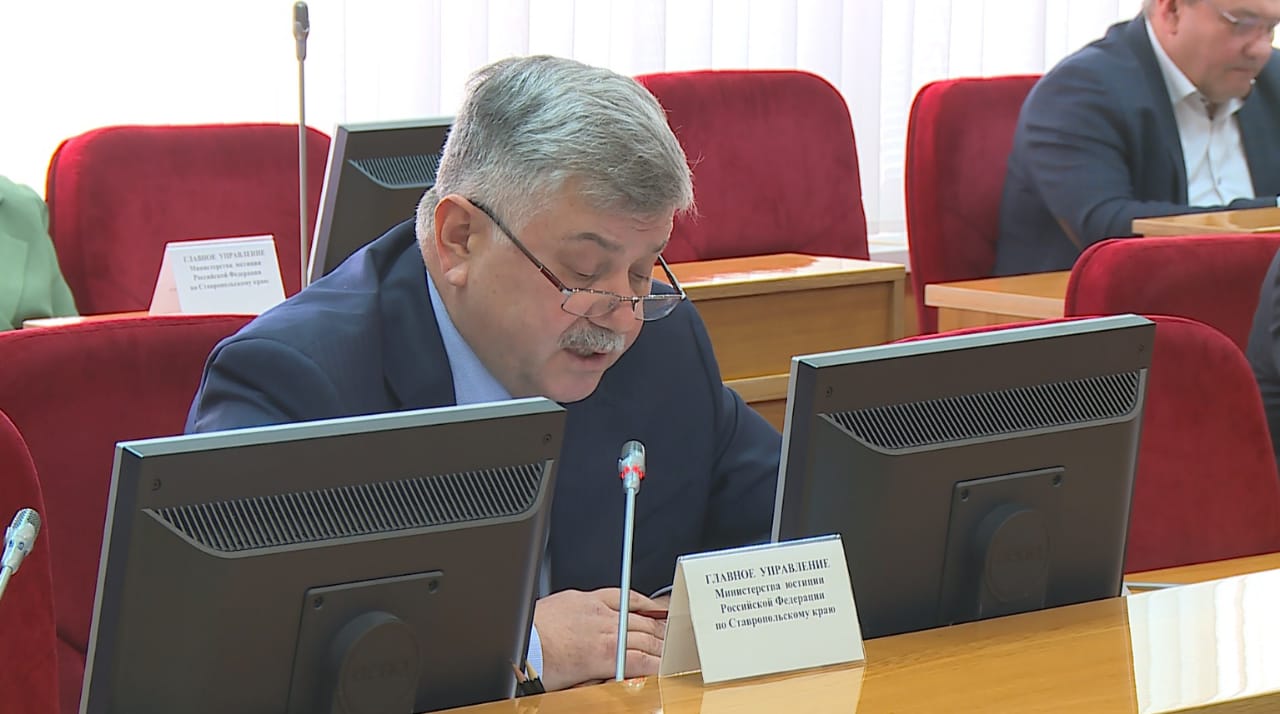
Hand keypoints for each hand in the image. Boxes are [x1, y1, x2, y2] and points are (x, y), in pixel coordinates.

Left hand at [534, 588, 666, 689]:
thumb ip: (604, 679)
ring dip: (657, 625)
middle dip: (663, 646)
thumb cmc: (540, 664)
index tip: (668, 668)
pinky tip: (649, 605)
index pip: (645, 660)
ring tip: (668, 631)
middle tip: (673, 651)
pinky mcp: (588, 597)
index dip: (660, 665)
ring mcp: (598, 610)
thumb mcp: (576, 684)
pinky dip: (639, 600)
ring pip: (639, 616)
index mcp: (605, 656)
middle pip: (646, 638)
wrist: (520, 642)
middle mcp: (606, 630)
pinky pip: (621, 595)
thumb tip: (620, 680)